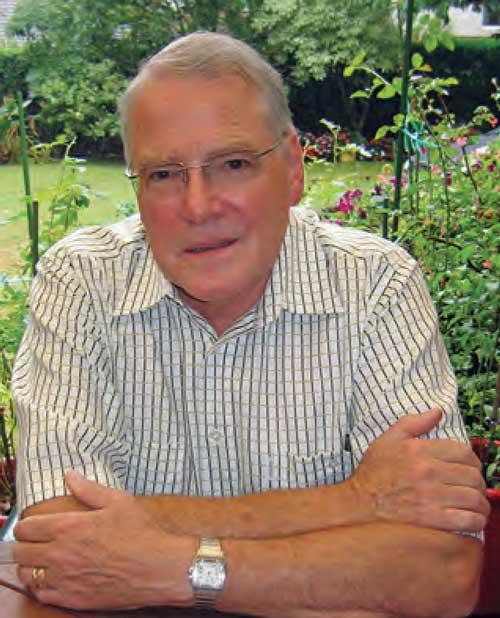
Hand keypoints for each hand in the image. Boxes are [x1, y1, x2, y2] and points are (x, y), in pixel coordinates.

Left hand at [13, 471, 195, 609]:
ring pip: (27, 575)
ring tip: (42, 560)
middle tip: (36, 541)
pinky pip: (42, 594)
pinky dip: (41, 586)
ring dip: (30, 566)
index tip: (32, 525)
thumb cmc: (141, 533)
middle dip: (26, 544)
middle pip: (21, 552)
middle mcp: (61, 554)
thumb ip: (89, 489)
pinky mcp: (72, 599)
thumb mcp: (118, 502)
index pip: (26, 528)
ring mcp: (65, 579)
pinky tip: (53, 578)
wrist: (159, 568)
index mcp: (69, 527)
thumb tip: (70, 476)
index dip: (25, 525)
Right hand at [349, 409, 489, 531]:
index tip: (469, 468)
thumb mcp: (387, 440)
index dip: (472, 460)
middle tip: (473, 487)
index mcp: (419, 451)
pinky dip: (476, 519)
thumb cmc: (373, 474)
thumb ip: (413, 423)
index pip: (463, 452)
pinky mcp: (432, 520)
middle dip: (478, 482)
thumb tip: (437, 412)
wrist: (359, 505)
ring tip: (475, 504)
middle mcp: (427, 472)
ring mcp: (431, 497)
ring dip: (480, 502)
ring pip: (474, 497)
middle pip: (472, 475)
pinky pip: (468, 519)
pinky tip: (471, 518)